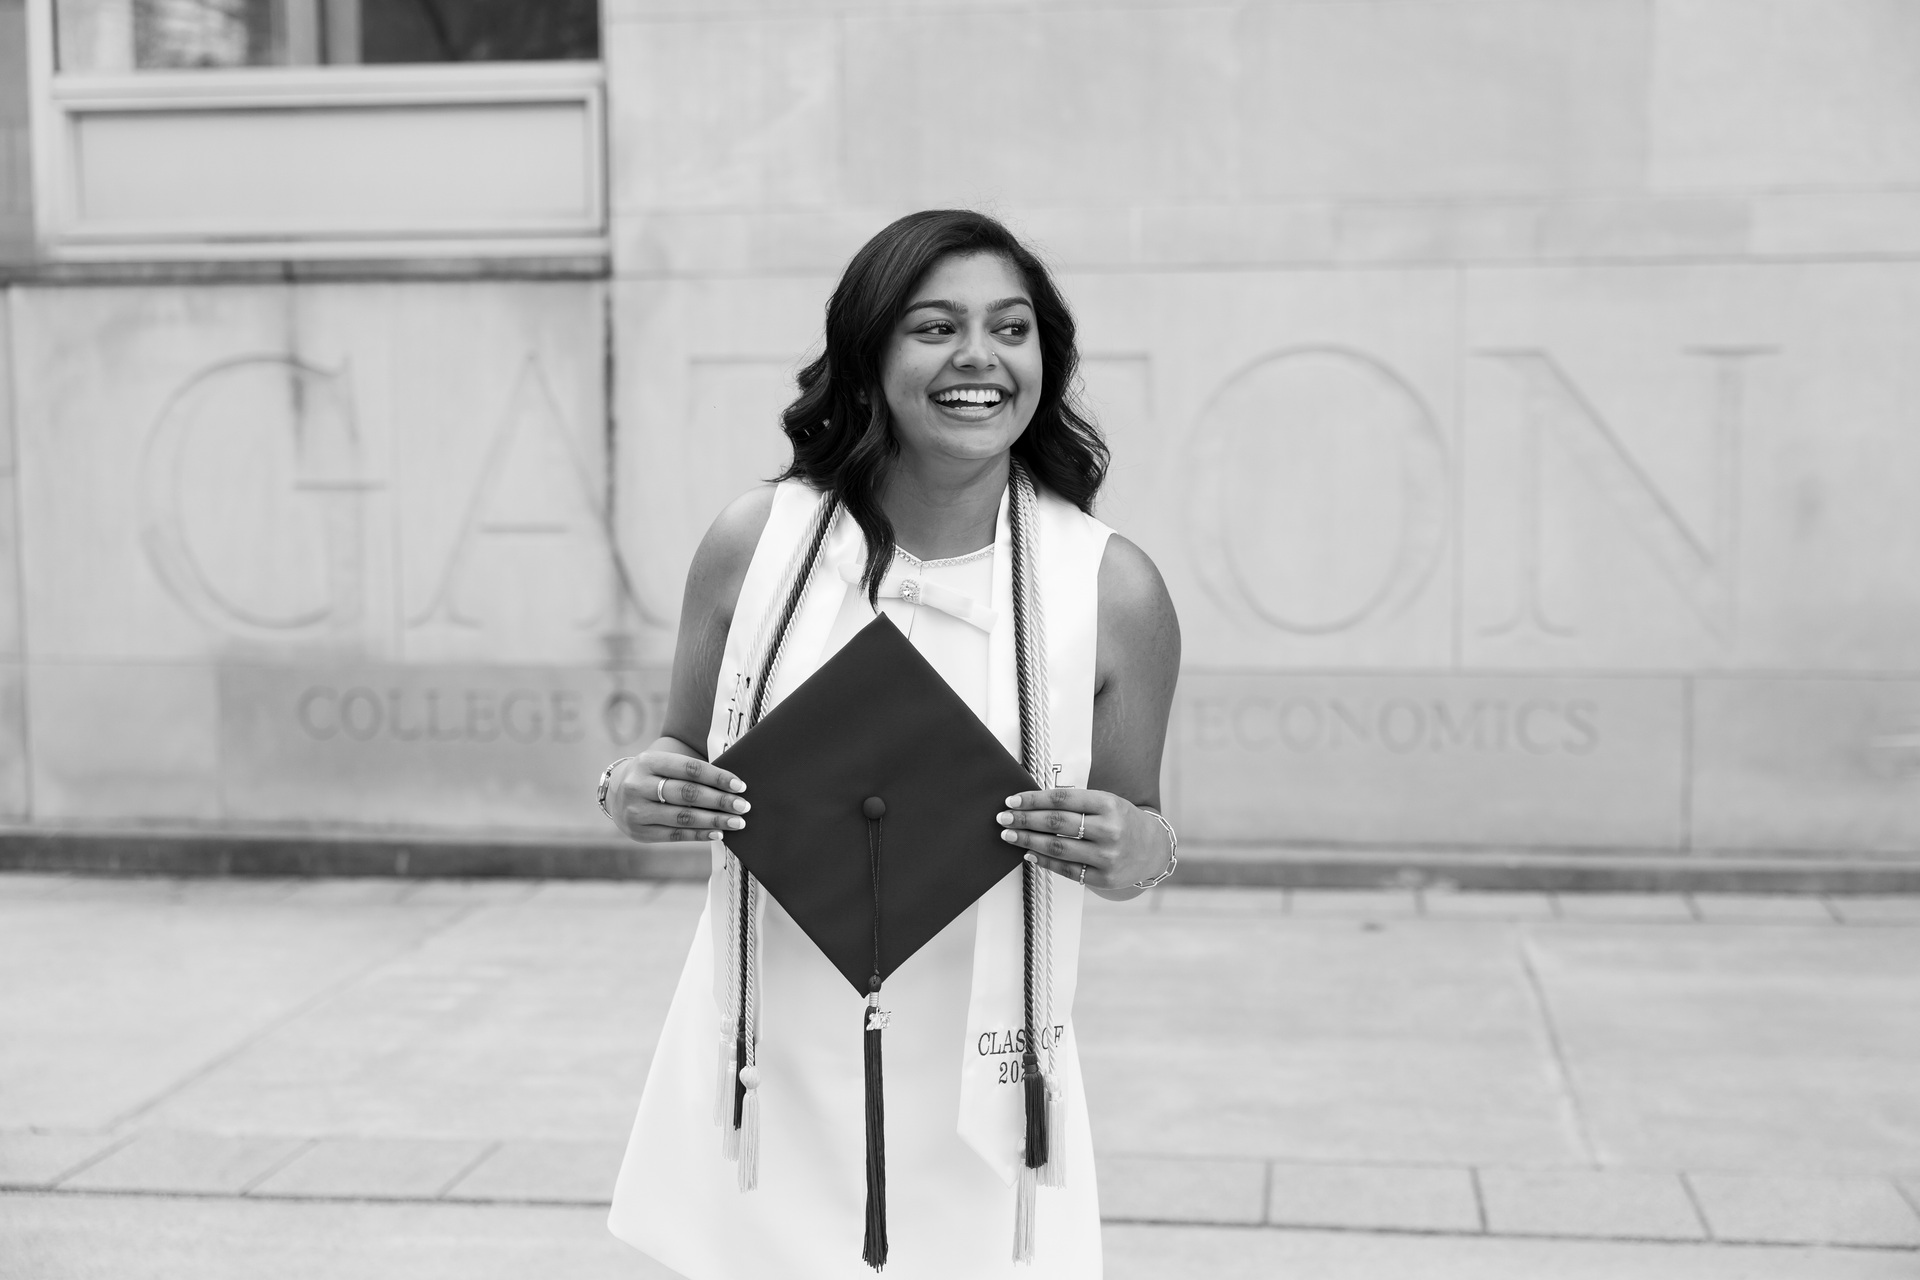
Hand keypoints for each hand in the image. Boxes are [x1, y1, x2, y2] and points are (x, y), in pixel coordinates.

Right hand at [604, 751, 749, 842]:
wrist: (616, 794)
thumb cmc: (654, 775)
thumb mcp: (664, 763)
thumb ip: (692, 771)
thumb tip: (732, 786)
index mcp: (648, 761)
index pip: (689, 769)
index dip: (717, 777)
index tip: (740, 785)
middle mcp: (639, 785)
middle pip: (687, 793)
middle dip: (720, 800)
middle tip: (743, 806)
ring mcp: (637, 811)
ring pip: (683, 816)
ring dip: (714, 820)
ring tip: (737, 822)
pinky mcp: (640, 832)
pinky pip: (676, 835)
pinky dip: (700, 834)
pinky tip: (718, 833)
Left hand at [994, 787, 1172, 891]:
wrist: (1153, 849)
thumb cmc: (1121, 820)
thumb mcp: (1106, 802)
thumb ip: (1075, 804)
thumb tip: (1031, 804)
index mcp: (1108, 804)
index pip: (1061, 799)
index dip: (1032, 799)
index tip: (1012, 800)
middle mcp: (1109, 830)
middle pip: (1056, 823)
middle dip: (1024, 820)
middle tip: (1003, 818)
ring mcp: (1107, 857)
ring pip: (1058, 847)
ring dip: (1028, 841)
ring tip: (1009, 836)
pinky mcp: (1104, 878)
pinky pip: (1067, 870)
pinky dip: (1044, 861)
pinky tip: (1028, 854)